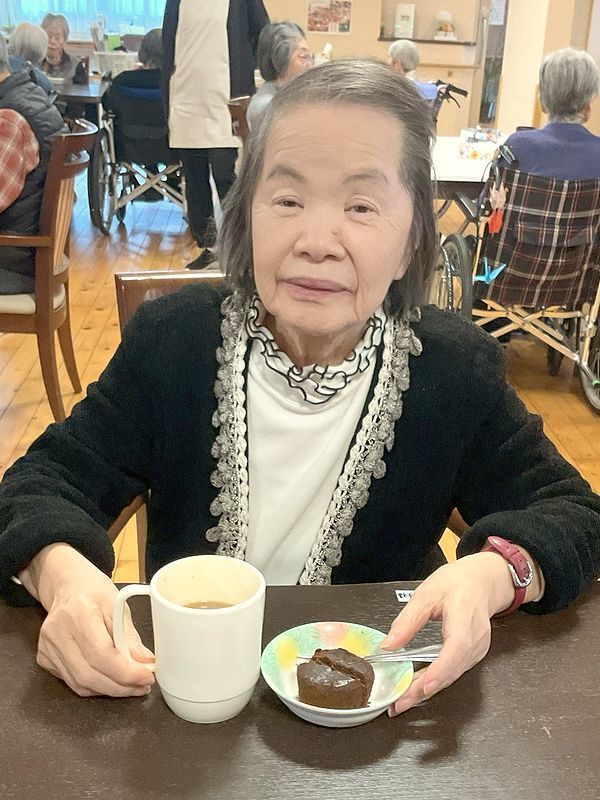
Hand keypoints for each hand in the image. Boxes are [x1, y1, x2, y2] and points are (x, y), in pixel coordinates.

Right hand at [21, 544, 155, 696]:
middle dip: (120, 686)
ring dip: (110, 689)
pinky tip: (111, 679)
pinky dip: (95, 685)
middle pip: (89, 675)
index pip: (100, 654)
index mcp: (77, 613)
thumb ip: (130, 636)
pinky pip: (72, 682)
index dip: (125, 672)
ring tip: (131, 685)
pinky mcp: (44, 659)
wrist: (68, 587)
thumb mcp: (118, 604)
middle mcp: (57, 633)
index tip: (147, 676)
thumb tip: (145, 662)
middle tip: (142, 685)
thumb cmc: (94, 591)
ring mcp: (47, 648)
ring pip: (80, 684)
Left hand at [382, 552, 514, 715]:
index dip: (440, 670)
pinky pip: (454, 671)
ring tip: (402, 699)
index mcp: (465, 617)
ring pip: (452, 675)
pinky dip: (436, 680)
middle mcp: (476, 639)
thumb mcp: (426, 593)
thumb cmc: (457, 583)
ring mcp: (477, 649)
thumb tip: (388, 645)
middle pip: (451, 670)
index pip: (456, 648)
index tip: (423, 686)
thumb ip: (408, 620)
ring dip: (428, 689)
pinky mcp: (473, 654)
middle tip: (399, 703)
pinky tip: (418, 685)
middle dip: (424, 689)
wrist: (483, 582)